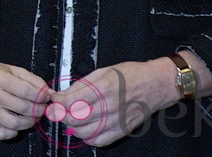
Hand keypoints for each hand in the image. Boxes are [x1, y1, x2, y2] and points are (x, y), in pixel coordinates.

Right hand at [0, 51, 51, 140]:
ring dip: (29, 122)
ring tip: (31, 117)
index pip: (26, 91)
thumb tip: (48, 92)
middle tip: (41, 108)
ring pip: (14, 124)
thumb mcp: (12, 69)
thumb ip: (32, 79)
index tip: (46, 97)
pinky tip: (16, 123)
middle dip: (38, 110)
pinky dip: (14, 132)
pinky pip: (2, 134)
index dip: (41, 96)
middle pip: (22, 108)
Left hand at [50, 58, 179, 146]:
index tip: (55, 99)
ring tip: (71, 117)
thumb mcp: (103, 71)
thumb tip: (64, 93)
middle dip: (61, 114)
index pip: (70, 101)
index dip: (58, 101)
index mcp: (103, 88)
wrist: (156, 84)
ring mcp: (116, 120)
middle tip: (58, 109)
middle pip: (74, 118)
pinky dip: (87, 137)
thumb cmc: (131, 75)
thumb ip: (82, 84)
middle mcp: (109, 106)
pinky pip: (98, 141)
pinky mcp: (122, 130)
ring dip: (72, 126)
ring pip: (83, 132)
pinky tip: (85, 128)